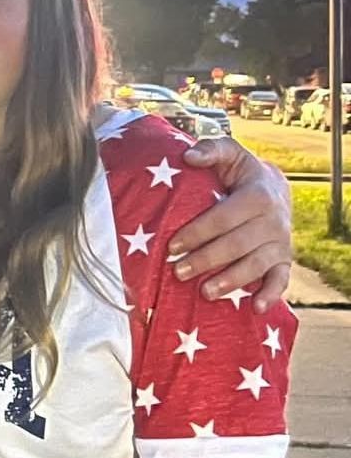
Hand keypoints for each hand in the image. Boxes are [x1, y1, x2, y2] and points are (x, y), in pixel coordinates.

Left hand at [170, 141, 291, 312]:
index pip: (223, 217)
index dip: (197, 232)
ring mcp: (281, 242)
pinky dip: (270, 294)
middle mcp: (273, 220)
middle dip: (206, 259)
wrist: (275, 188)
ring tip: (204, 292)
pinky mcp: (284, 259)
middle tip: (178, 272)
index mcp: (258, 194)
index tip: (172, 246)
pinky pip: (281, 280)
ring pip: (256, 265)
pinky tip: (255, 308)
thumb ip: (211, 149)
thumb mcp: (229, 154)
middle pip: (237, 244)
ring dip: (231, 280)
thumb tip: (188, 156)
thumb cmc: (241, 174)